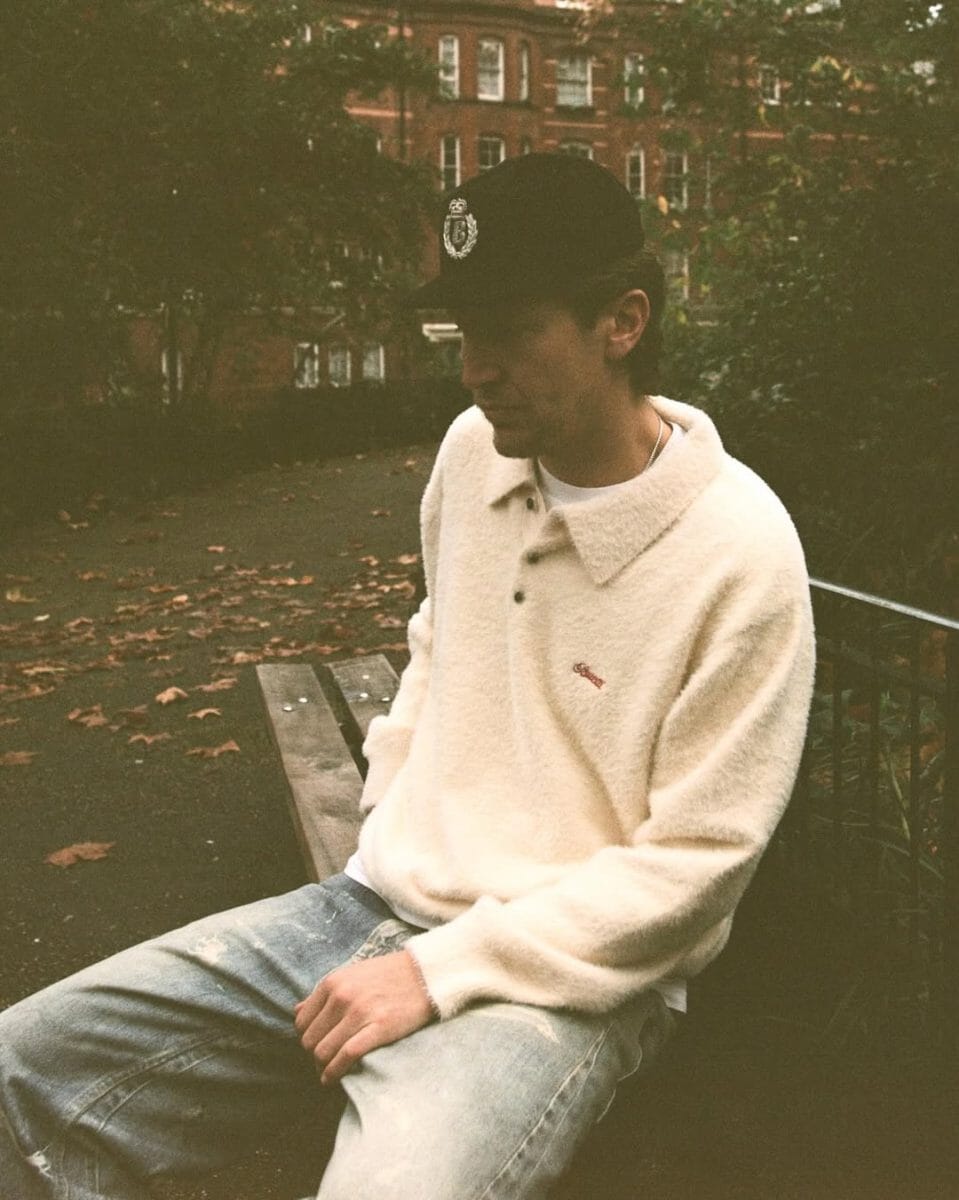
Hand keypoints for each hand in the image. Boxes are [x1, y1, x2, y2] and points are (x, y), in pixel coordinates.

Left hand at [294, 949, 434, 1084]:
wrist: (426, 974)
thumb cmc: (388, 976)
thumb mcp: (352, 975)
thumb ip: (324, 993)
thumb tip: (296, 1011)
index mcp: (333, 982)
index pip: (301, 1022)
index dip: (306, 1038)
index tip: (317, 1045)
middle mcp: (342, 996)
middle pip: (309, 1039)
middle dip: (313, 1055)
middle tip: (323, 1062)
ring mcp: (360, 1013)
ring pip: (323, 1051)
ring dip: (322, 1067)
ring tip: (327, 1072)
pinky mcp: (378, 1028)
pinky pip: (346, 1056)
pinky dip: (334, 1072)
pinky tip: (332, 1079)